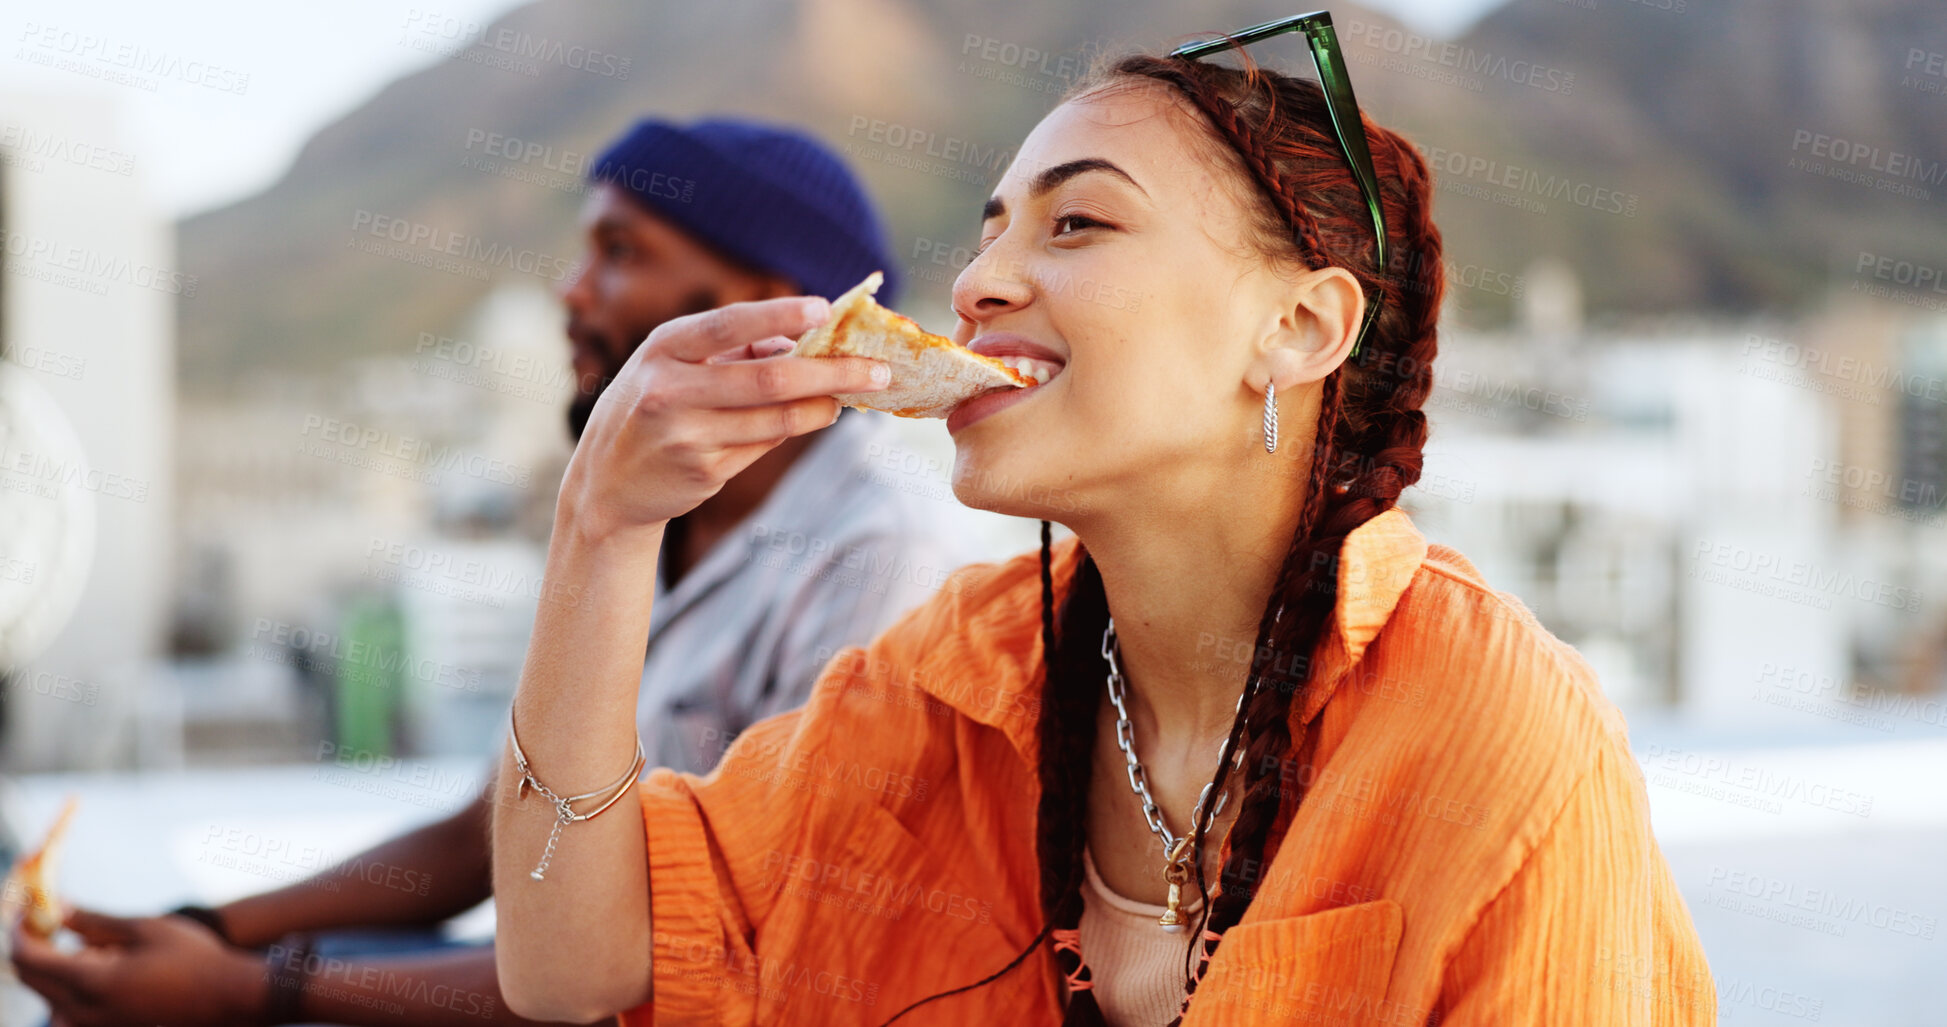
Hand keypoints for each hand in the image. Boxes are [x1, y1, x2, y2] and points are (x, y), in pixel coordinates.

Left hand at [10, 909, 268, 1026]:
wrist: (229, 997)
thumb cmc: (192, 957)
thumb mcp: (144, 928)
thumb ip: (95, 921)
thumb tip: (58, 909)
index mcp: (92, 983)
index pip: (30, 959)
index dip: (20, 931)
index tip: (26, 911)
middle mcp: (85, 1012)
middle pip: (33, 980)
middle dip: (32, 947)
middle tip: (47, 921)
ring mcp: (96, 1026)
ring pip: (50, 996)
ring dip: (53, 969)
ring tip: (85, 946)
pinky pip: (70, 1009)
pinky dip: (71, 986)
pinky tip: (101, 968)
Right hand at [559, 295, 888, 539]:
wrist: (606, 482)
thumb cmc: (654, 404)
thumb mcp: (675, 363)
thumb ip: (733, 348)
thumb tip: (803, 340)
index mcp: (664, 347)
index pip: (728, 324)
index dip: (779, 316)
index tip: (825, 309)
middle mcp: (670, 389)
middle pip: (769, 379)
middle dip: (832, 373)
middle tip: (878, 370)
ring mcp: (686, 435)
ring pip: (777, 419)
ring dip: (824, 405)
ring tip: (851, 394)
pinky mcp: (703, 472)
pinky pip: (764, 446)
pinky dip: (797, 427)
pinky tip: (815, 415)